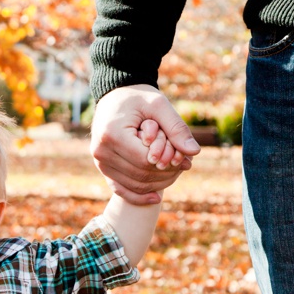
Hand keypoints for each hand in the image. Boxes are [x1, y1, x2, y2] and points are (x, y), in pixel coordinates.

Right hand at [90, 84, 199, 204]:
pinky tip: (156, 198)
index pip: (145, 160)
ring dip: (157, 184)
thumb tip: (194, 152)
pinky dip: (138, 196)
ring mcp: (99, 161)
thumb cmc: (137, 97)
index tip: (184, 158)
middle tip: (183, 166)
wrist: (114, 96)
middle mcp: (101, 151)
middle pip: (140, 175)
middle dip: (166, 174)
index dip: (168, 163)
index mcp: (112, 134)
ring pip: (133, 184)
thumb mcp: (158, 105)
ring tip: (175, 175)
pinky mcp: (102, 167)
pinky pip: (120, 188)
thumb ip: (176, 127)